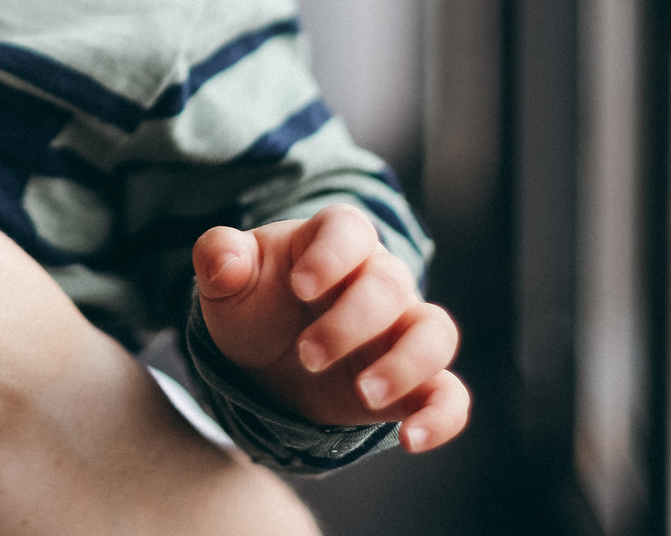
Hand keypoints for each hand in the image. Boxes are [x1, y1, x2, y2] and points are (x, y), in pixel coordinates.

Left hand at [192, 206, 468, 451]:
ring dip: (406, 364)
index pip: (350, 230)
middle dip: (350, 322)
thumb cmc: (253, 304)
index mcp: (334, 241)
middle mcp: (379, 279)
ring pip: (436, 333)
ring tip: (363, 394)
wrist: (266, 359)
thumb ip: (220, 258)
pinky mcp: (413, 383)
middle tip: (306, 356)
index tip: (299, 288)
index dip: (332, 256)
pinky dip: (441, 416)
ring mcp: (401, 331)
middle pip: (390, 286)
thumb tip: (224, 258)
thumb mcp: (227, 281)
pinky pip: (449, 394)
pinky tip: (410, 440)